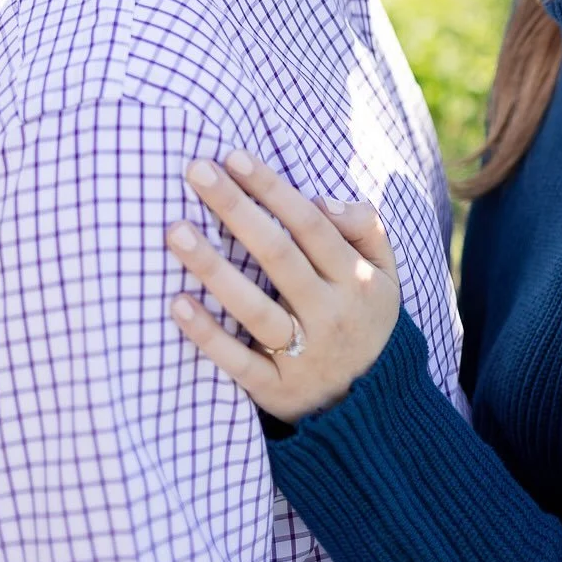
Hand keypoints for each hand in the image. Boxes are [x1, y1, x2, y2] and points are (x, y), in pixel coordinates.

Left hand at [166, 150, 400, 422]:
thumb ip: (365, 226)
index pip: (310, 224)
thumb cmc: (366, 317)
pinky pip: (239, 362)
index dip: (272, 188)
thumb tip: (322, 200)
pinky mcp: (277, 392)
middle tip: (196, 170)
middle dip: (236, 208)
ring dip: (213, 268)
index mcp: (356, 278)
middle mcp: (331, 313)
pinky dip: (208, 335)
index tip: (233, 156)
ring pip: (254, 308)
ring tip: (175, 230)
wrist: (374, 406)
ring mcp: (304, 355)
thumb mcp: (385, 271)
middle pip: (278, 254)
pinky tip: (177, 304)